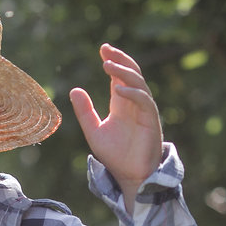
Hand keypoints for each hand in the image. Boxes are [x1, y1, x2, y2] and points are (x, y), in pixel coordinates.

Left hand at [69, 44, 162, 206]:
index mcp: (121, 104)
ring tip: (108, 66)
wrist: (129, 175)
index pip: (118, 76)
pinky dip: (133, 93)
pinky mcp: (151, 121)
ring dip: (124, 73)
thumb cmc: (114, 155)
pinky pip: (145, 101)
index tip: (102, 49)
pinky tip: (118, 89)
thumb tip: (74, 89)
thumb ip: (85, 112)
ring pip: (138, 84)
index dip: (112, 61)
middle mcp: (133, 104)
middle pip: (131, 74)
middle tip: (106, 50)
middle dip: (120, 60)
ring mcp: (144, 111)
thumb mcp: (93, 131)